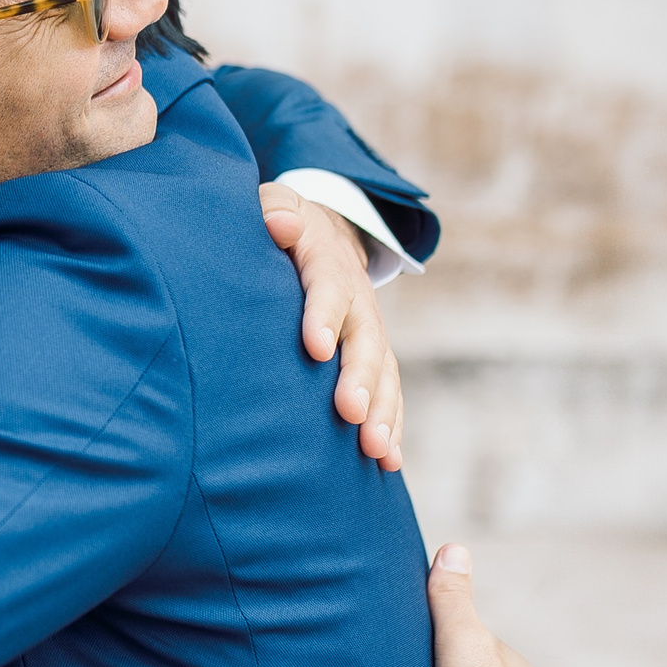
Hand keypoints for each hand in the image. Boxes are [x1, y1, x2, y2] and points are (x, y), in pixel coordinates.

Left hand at [259, 184, 402, 468]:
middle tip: (350, 413)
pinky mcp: (374, 360)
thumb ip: (275, 210)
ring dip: (382, 413)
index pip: (327, 290)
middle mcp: (357, 303)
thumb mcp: (278, 204)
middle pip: (364, 341)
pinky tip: (388, 461)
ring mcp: (370, 333)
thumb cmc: (286, 224)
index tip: (316, 348)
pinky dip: (391, 426)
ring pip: (383, 374)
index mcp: (327, 266)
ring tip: (374, 450)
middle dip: (359, 378)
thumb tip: (280, 224)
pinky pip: (388, 393)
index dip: (323, 316)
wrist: (329, 233)